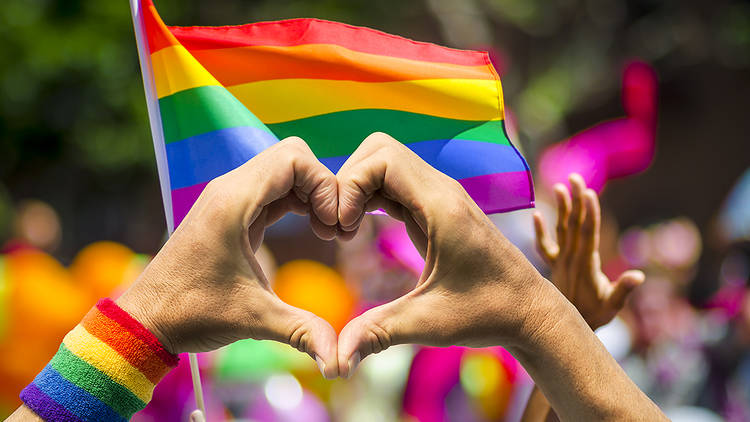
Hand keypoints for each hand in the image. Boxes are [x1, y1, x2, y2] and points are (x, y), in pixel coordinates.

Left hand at [116, 137, 339, 377]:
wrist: (147, 320)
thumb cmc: (191, 314)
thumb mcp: (253, 320)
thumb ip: (302, 332)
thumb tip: (339, 361)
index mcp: (233, 202)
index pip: (294, 158)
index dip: (324, 185)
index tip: (331, 225)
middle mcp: (229, 189)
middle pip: (292, 157)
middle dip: (322, 186)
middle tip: (332, 227)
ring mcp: (228, 198)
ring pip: (283, 170)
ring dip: (311, 193)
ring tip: (325, 231)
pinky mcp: (230, 212)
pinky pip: (273, 189)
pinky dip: (297, 201)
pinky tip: (310, 229)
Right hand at [334, 132, 556, 376]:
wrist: (529, 311)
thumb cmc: (487, 314)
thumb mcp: (428, 323)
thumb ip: (378, 333)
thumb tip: (335, 362)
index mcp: (441, 206)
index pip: (382, 158)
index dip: (350, 186)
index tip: (342, 231)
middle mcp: (441, 190)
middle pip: (378, 150)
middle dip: (347, 182)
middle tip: (338, 227)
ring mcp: (440, 196)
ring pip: (385, 163)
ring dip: (356, 189)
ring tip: (345, 231)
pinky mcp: (437, 208)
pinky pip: (394, 183)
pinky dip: (369, 197)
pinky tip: (360, 230)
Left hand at [532, 174, 643, 328]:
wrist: (564, 330)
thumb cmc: (595, 317)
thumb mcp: (612, 305)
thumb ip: (623, 289)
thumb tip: (638, 275)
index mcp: (586, 264)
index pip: (588, 233)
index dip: (589, 212)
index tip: (588, 192)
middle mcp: (570, 258)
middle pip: (574, 224)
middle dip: (576, 201)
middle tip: (575, 177)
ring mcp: (560, 261)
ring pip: (560, 230)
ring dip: (561, 209)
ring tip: (559, 186)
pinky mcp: (553, 266)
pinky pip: (544, 246)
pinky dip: (539, 231)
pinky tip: (535, 215)